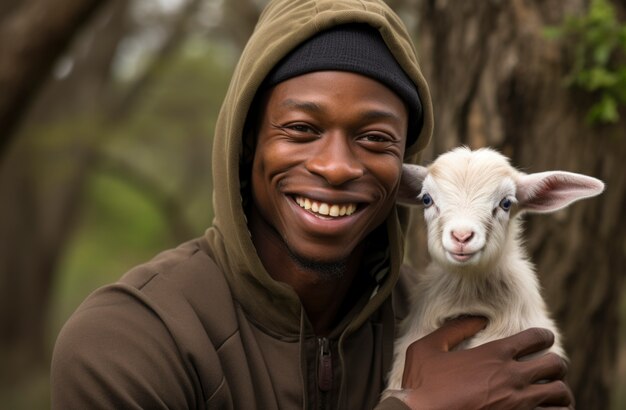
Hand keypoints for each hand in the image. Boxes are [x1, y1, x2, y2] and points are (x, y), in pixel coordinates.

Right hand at [398, 316, 573, 409]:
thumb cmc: (421, 384)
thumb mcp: (427, 348)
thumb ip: (454, 329)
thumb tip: (478, 319)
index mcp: (494, 354)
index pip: (537, 338)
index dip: (544, 336)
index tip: (543, 340)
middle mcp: (512, 377)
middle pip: (556, 365)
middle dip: (555, 365)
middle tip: (548, 369)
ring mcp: (519, 403)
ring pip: (561, 395)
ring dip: (559, 392)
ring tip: (551, 394)